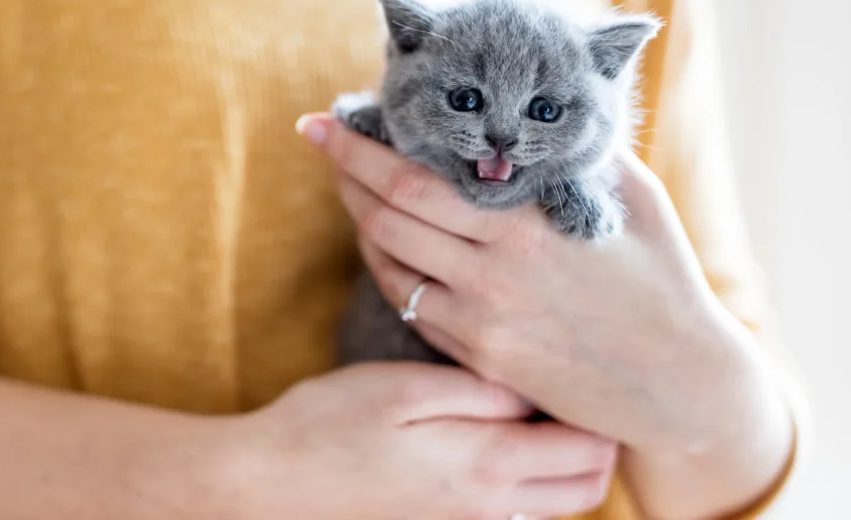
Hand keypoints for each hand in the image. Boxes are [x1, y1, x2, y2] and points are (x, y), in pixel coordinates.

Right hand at [227, 362, 614, 519]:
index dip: (603, 410)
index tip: (587, 365)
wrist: (268, 482)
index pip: (590, 452)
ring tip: (532, 405)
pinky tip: (489, 434)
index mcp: (489, 465)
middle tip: (567, 387)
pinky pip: (512, 509)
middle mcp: (490, 507)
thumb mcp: (407, 387)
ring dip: (560, 459)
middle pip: (586, 488)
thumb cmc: (329, 423)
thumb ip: (483, 390)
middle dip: (595, 441)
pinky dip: (525, 477)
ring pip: (552, 502)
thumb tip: (538, 386)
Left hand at [299, 112, 785, 454]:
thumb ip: (578, 152)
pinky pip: (409, 302)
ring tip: (349, 182)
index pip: (412, 178)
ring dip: (357, 216)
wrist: (677, 386)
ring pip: (387, 260)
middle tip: (322, 137)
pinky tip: (384, 240)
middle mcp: (490, 273)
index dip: (360, 147)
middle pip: (384, 214)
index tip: (327, 120)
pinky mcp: (477, 354)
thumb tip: (535, 108)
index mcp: (523, 225)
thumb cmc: (662, 282)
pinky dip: (386, 265)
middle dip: (343, 170)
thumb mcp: (632, 199)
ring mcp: (478, 320)